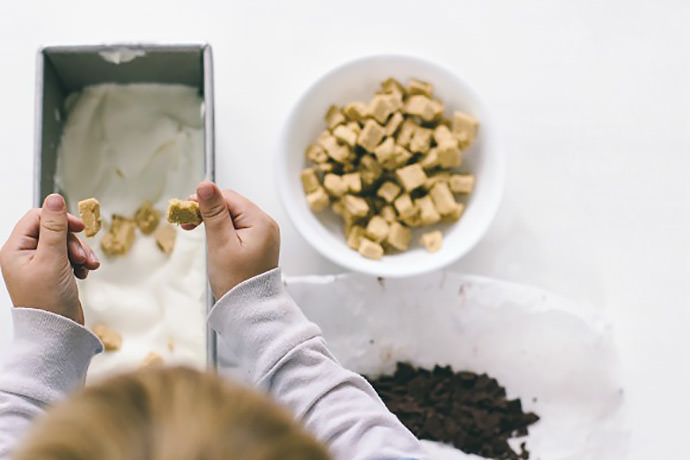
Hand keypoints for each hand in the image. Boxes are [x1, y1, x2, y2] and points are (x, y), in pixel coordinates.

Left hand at [0, 194, 99, 323]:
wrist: (56, 331)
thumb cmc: (48, 300)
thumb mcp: (53, 258)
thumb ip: (54, 227)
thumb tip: (54, 198)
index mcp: (14, 249)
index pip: (37, 217)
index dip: (60, 219)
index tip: (80, 227)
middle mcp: (24, 255)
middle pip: (53, 230)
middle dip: (73, 241)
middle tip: (82, 256)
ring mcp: (38, 264)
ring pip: (64, 243)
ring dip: (80, 252)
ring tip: (88, 266)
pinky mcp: (52, 273)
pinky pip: (69, 256)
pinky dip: (80, 262)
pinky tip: (84, 272)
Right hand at [183, 181, 279, 299]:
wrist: (250, 310)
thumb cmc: (236, 281)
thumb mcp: (220, 243)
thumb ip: (213, 212)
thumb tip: (206, 185)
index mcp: (261, 222)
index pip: (229, 197)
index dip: (205, 202)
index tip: (186, 212)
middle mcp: (266, 225)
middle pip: (231, 205)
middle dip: (207, 211)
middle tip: (187, 224)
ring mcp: (263, 235)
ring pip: (232, 216)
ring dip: (213, 220)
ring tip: (195, 231)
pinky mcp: (257, 244)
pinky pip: (237, 228)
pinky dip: (222, 230)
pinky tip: (211, 238)